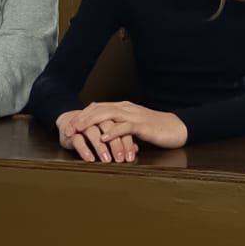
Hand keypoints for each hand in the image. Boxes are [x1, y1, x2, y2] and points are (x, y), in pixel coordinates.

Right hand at [56, 108, 136, 162]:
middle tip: (120, 159)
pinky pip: (77, 140)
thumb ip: (122, 140)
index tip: (131, 157)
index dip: (126, 142)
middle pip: (108, 127)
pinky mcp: (71, 131)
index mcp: (108, 117)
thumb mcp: (107, 134)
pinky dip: (84, 149)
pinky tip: (90, 159)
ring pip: (93, 132)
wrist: (67, 121)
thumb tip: (136, 149)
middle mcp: (96, 119)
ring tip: (106, 160)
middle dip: (115, 144)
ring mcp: (83, 125)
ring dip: (100, 147)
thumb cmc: (91, 129)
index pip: (120, 127)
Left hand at [70, 101, 187, 149]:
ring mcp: (134, 115)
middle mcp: (126, 108)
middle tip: (68, 128)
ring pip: (108, 115)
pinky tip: (104, 138)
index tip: (69, 124)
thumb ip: (119, 128)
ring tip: (79, 130)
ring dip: (91, 123)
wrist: (176, 128)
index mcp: (123, 108)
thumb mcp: (133, 127)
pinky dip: (113, 131)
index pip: (97, 107)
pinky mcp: (143, 125)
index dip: (82, 115)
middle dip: (81, 118)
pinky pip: (125, 127)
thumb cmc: (155, 129)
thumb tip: (104, 134)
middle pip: (99, 109)